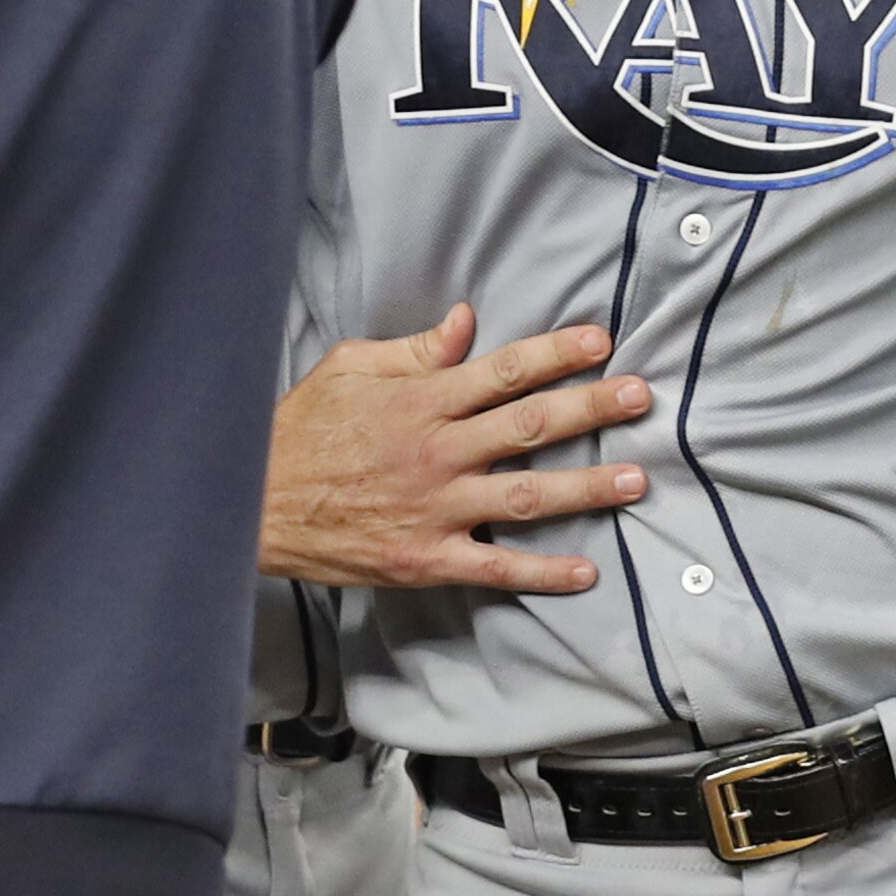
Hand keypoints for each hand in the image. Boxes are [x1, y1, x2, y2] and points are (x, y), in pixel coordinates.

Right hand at [261, 306, 651, 591]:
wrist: (252, 503)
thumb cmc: (301, 430)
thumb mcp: (349, 369)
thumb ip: (415, 350)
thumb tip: (468, 321)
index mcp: (420, 400)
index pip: (503, 370)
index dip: (556, 354)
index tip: (602, 343)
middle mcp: (437, 452)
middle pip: (531, 426)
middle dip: (593, 408)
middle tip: (642, 397)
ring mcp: (435, 509)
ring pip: (526, 497)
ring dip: (586, 489)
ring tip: (634, 481)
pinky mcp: (425, 559)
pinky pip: (494, 568)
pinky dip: (542, 573)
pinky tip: (585, 572)